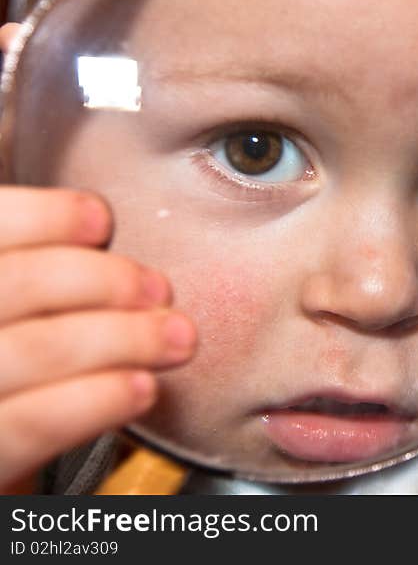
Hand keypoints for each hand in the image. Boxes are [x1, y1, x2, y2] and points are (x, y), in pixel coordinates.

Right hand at [0, 129, 196, 493]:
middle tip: (157, 289)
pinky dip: (95, 400)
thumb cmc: (12, 385)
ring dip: (121, 337)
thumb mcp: (23, 317)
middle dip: (100, 280)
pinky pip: (27, 426)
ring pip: (30, 351)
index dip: (38, 217)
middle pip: (11, 285)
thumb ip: (42, 280)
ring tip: (174, 337)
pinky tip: (140, 388)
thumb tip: (97, 226)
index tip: (99, 220)